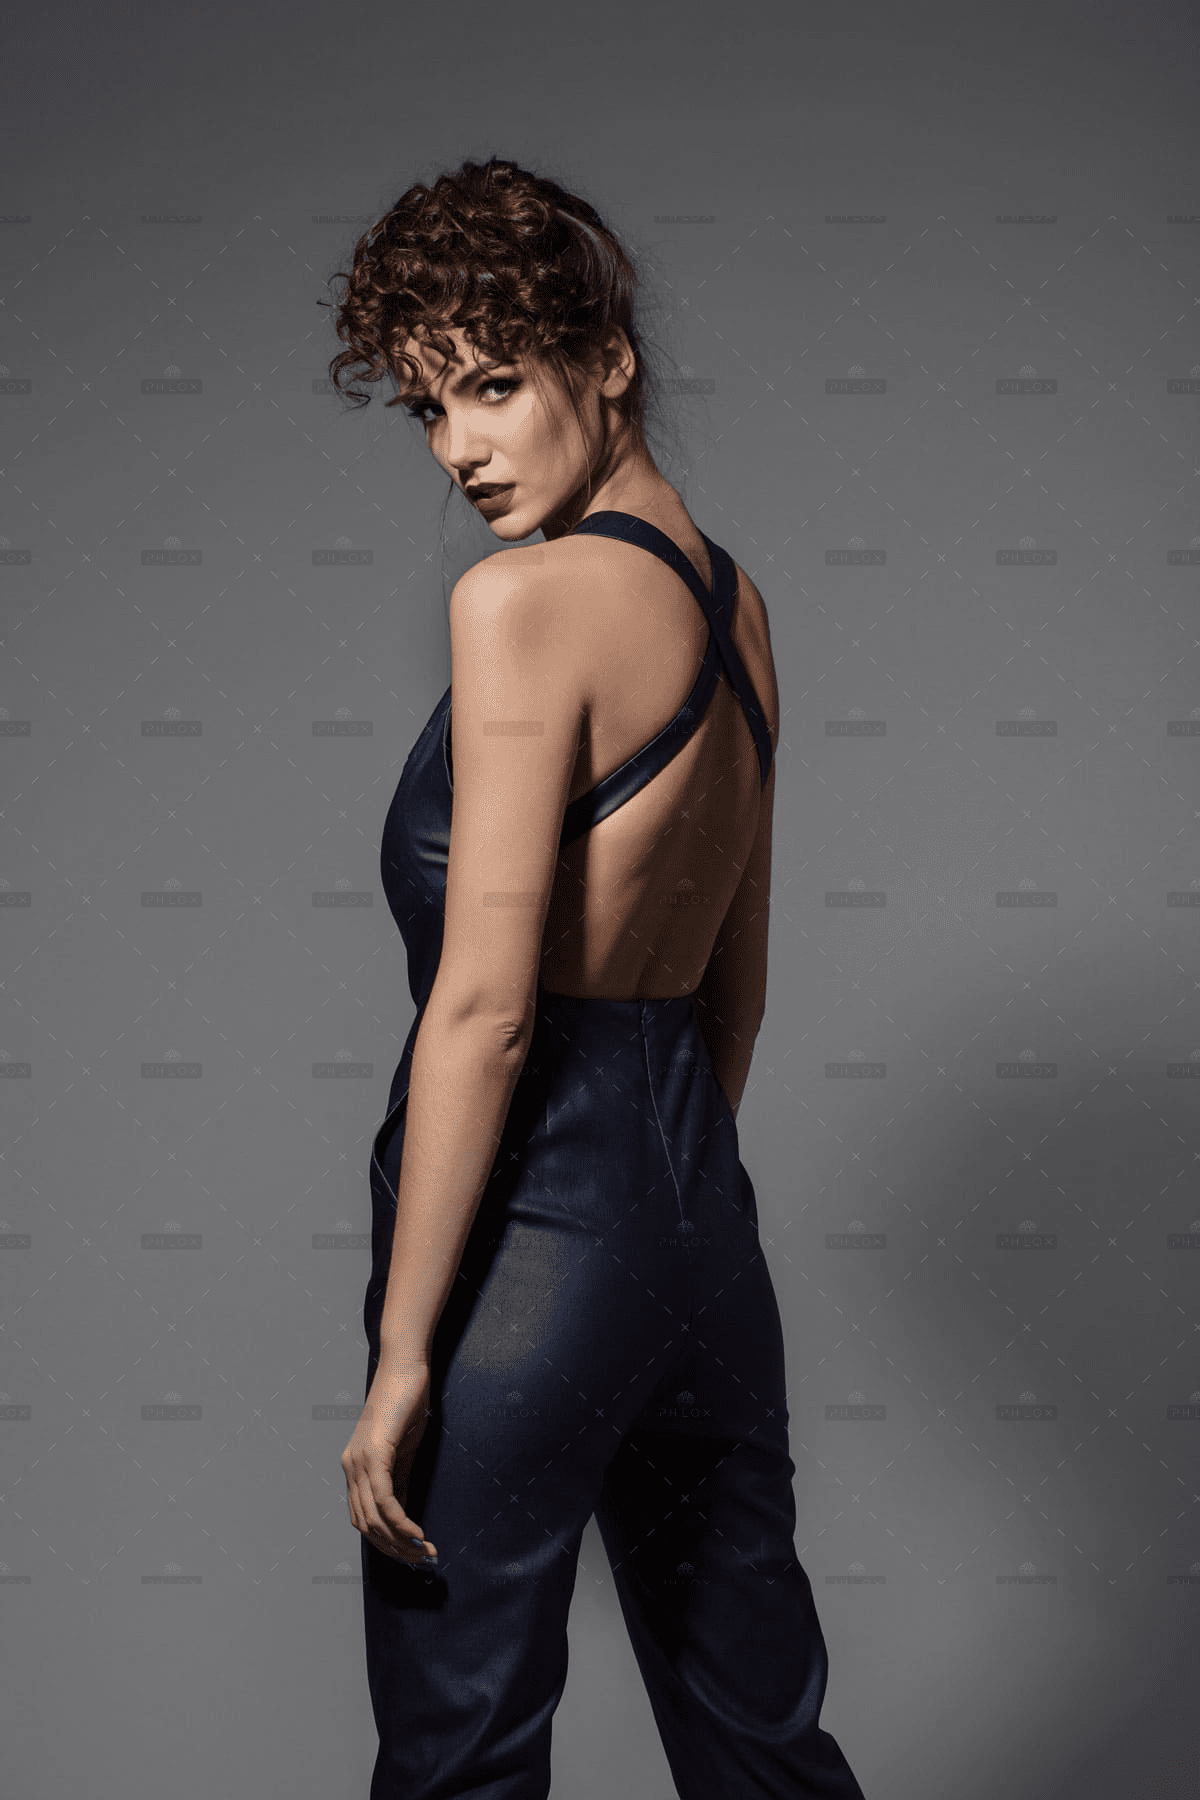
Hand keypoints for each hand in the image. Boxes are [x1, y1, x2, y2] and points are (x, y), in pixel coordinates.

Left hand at [342, 1358, 438, 1563]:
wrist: (406, 1367)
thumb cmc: (407, 1402)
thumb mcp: (403, 1450)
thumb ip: (398, 1480)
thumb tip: (401, 1514)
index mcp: (355, 1467)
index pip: (363, 1518)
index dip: (385, 1541)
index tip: (411, 1553)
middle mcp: (351, 1467)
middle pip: (365, 1525)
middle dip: (393, 1549)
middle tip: (420, 1560)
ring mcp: (360, 1461)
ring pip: (373, 1517)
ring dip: (399, 1541)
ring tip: (423, 1552)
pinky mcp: (375, 1453)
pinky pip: (384, 1499)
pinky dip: (400, 1522)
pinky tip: (417, 1533)